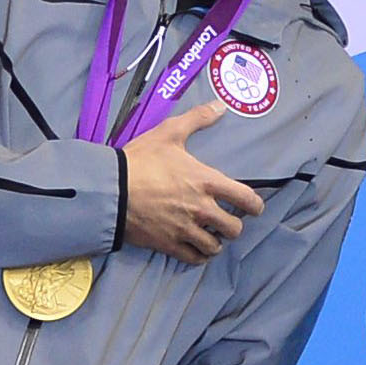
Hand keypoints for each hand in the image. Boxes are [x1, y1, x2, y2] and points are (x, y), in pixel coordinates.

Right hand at [114, 99, 260, 263]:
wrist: (110, 190)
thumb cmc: (140, 160)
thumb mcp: (169, 133)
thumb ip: (198, 119)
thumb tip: (221, 106)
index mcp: (207, 183)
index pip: (246, 199)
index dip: (255, 205)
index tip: (253, 206)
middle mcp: (201, 209)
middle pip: (234, 228)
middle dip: (233, 225)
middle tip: (226, 220)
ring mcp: (185, 230)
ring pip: (214, 246)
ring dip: (215, 241)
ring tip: (211, 235)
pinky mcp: (169, 245)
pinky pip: (194, 258)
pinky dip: (198, 255)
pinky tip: (196, 249)